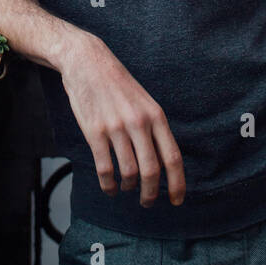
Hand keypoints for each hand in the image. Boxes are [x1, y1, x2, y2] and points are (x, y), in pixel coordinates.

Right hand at [59, 31, 185, 207]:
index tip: (177, 201)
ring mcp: (116, 128)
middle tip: (148, 202)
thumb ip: (154, 128)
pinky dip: (108, 185)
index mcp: (156, 115)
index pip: (172, 157)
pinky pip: (105, 168)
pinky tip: (109, 188)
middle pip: (152, 171)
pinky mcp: (94, 132)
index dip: (178, 184)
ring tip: (126, 189)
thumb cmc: (117, 84)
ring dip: (128, 188)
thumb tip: (163, 162)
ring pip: (128, 173)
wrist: (87, 62)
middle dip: (151, 193)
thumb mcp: (144, 101)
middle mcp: (138, 123)